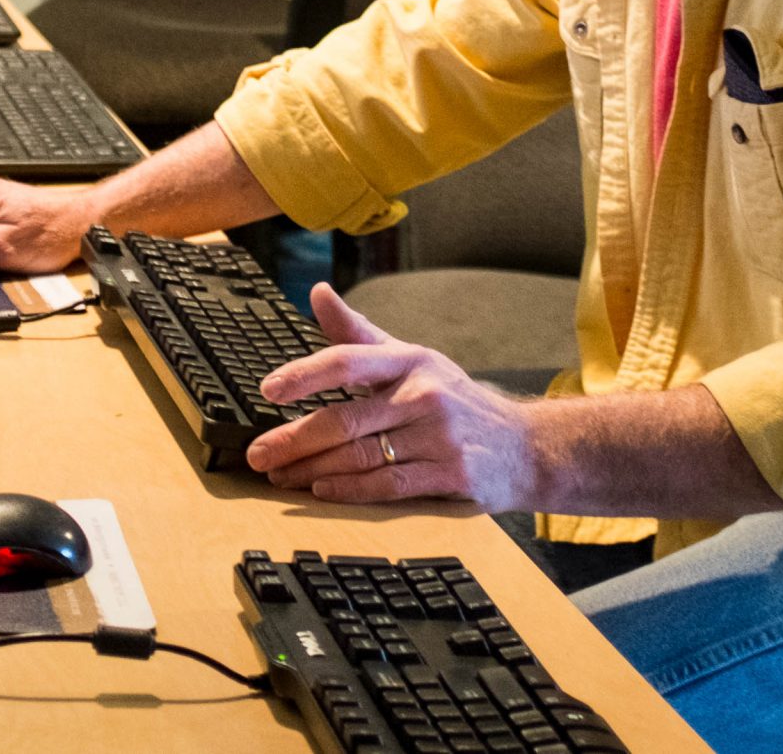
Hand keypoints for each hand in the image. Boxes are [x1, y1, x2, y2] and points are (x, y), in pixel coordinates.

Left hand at [246, 285, 538, 510]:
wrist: (524, 445)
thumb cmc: (453, 400)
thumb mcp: (412, 359)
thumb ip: (358, 333)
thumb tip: (318, 292)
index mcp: (409, 360)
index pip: (348, 360)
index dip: (305, 374)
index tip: (268, 389)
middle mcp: (423, 394)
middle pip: (345, 419)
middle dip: (293, 439)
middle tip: (258, 454)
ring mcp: (439, 436)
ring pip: (360, 456)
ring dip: (312, 469)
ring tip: (280, 476)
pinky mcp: (451, 474)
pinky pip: (389, 485)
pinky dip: (350, 491)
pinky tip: (321, 491)